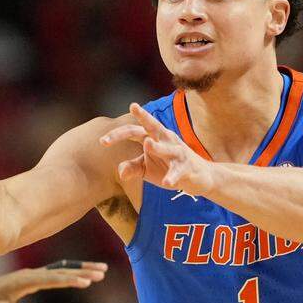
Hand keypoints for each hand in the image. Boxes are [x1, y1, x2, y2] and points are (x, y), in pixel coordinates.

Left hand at [0, 260, 107, 302]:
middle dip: (82, 271)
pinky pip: (55, 272)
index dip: (70, 280)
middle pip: (61, 270)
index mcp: (25, 280)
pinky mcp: (32, 277)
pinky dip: (71, 272)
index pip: (52, 279)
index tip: (88, 282)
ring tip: (101, 270)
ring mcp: (32, 274)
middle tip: (103, 273)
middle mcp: (30, 273)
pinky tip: (81, 275)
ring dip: (80, 268)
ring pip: (60, 268)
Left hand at [99, 103, 215, 195]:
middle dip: (137, 123)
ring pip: (167, 148)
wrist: (200, 177)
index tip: (102, 142)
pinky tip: (167, 183)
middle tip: (125, 118)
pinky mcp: (187, 167)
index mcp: (152, 137)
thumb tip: (119, 172)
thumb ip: (132, 167)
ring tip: (148, 145)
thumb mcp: (147, 169)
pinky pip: (179, 171)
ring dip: (158, 147)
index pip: (133, 131)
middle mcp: (165, 139)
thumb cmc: (168, 168)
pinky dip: (173, 176)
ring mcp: (178, 152)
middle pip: (149, 128)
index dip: (117, 135)